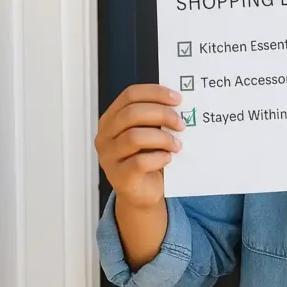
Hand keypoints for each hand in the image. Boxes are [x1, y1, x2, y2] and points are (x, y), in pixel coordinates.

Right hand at [95, 84, 184, 207]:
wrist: (142, 193)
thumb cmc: (147, 158)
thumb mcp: (149, 133)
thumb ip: (156, 119)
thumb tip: (179, 106)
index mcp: (112, 119)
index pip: (130, 95)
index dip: (155, 93)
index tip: (177, 99)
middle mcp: (106, 136)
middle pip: (132, 113)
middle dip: (163, 115)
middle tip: (181, 124)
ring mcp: (109, 157)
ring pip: (135, 137)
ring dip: (163, 138)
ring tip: (177, 145)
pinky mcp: (120, 176)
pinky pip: (140, 162)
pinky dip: (159, 158)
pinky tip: (167, 159)